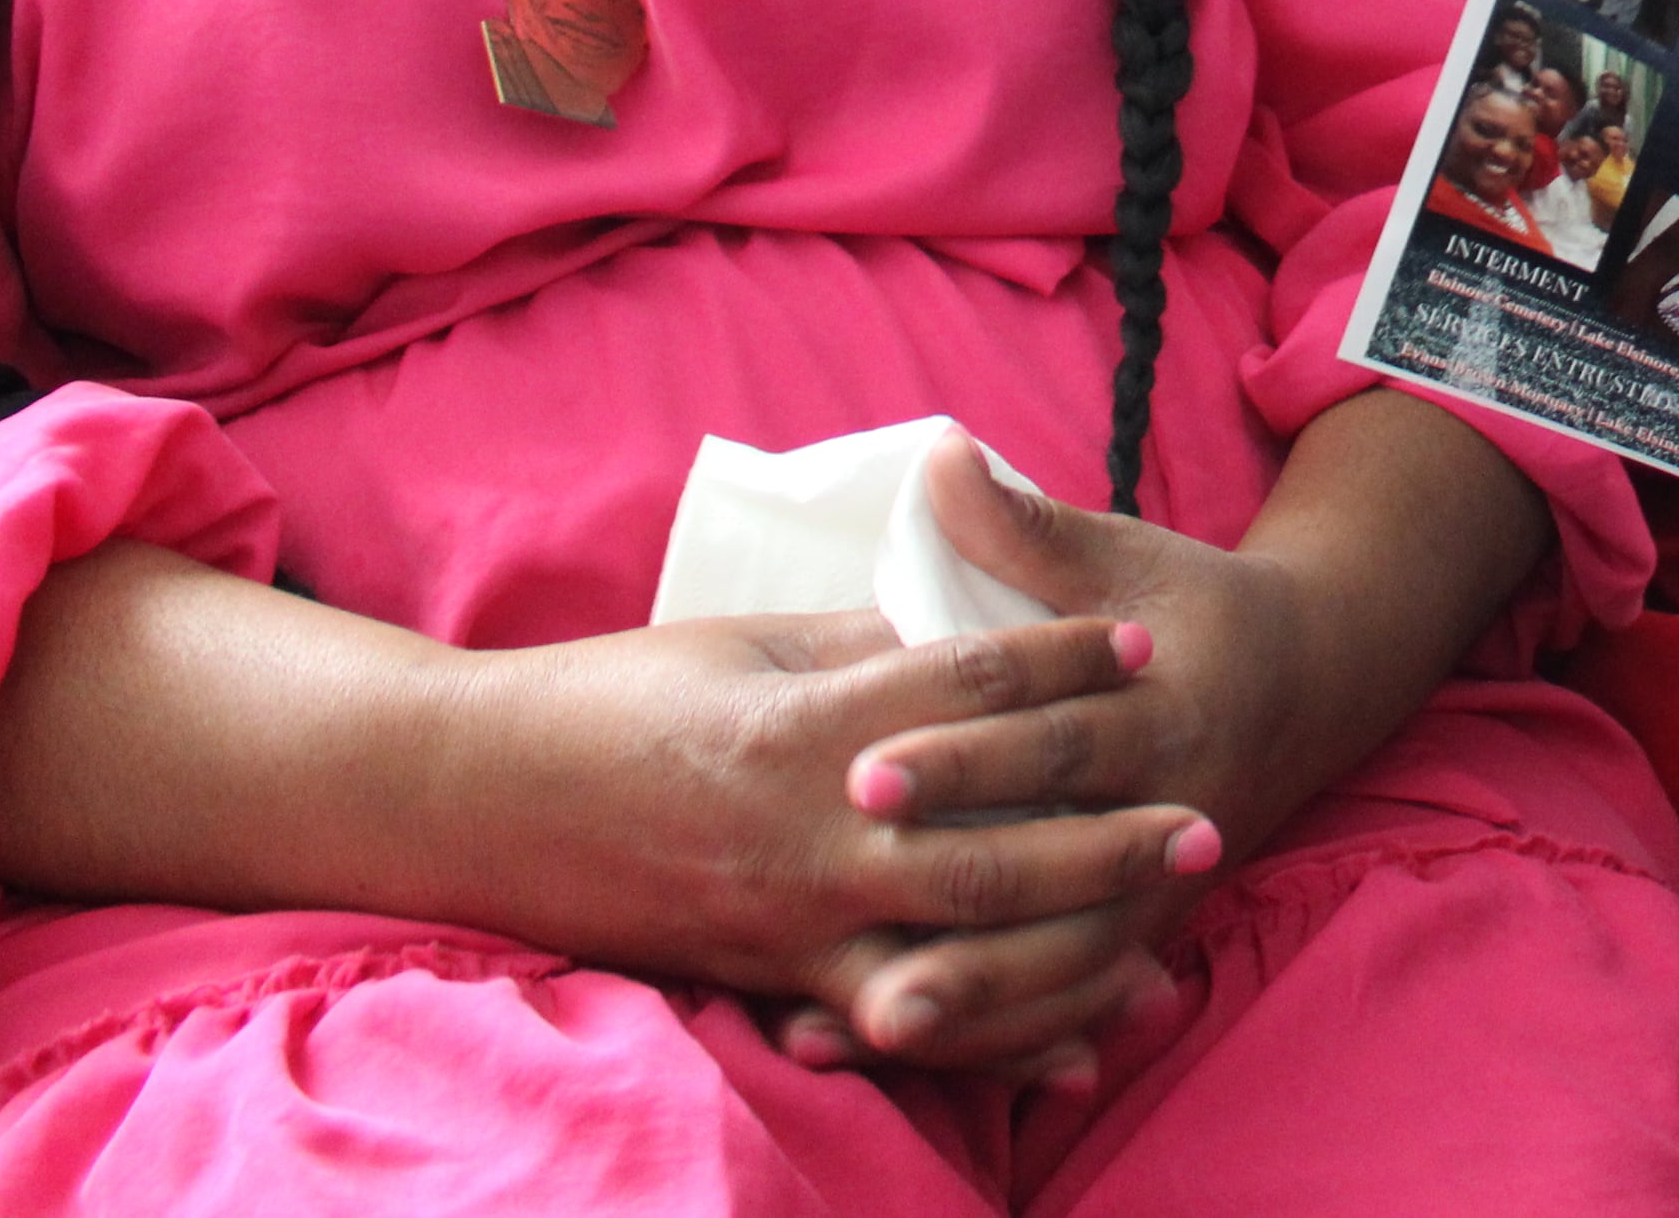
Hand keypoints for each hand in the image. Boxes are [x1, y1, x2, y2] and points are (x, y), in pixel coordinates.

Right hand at [445, 600, 1221, 1083]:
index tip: (1142, 646)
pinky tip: (1067, 1050)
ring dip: (1067, 951)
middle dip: (1104, 838)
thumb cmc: (610, 699)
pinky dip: (987, 1043)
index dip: (1060, 663)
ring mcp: (786, 925)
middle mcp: (803, 840)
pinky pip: (894, 1021)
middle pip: (985, 842)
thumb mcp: (741, 643)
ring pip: (954, 953)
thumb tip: (965, 628)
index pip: (963, 692)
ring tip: (1164, 945)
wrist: (474, 797)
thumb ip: (860, 646)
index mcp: (800, 731)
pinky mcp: (768, 980)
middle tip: (1205, 824)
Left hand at [765, 437, 1374, 1076]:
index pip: (1057, 742)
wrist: (1312, 683)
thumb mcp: (1123, 556)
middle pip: (1056, 862)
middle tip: (850, 896)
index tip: (864, 768)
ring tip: (877, 1017)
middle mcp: (1171, 809)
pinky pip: (1074, 996)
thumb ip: (1025, 527)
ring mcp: (1162, 885)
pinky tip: (909, 1044)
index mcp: (1165, 708)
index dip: (966, 760)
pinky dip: (1002, 1030)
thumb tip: (940, 458)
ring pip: (1071, 958)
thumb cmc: (1189, 607)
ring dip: (978, 992)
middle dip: (953, 883)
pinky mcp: (1146, 931)